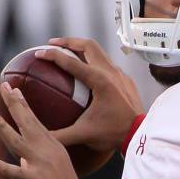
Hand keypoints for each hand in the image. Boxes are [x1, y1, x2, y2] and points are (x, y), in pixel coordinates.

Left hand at [0, 83, 87, 178]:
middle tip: (4, 87)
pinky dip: (4, 168)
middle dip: (14, 104)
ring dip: (3, 127)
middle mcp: (48, 151)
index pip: (35, 121)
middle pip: (27, 123)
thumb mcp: (51, 171)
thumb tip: (22, 158)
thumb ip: (35, 162)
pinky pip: (18, 173)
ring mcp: (43, 165)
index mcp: (52, 147)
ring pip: (19, 142)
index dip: (23, 104)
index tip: (13, 88)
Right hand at [36, 37, 143, 152]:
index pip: (71, 61)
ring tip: (69, 52)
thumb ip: (60, 135)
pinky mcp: (126, 81)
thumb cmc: (114, 133)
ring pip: (100, 52)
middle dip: (68, 41)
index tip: (39, 52)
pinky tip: (90, 72)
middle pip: (88, 45)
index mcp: (99, 80)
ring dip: (83, 49)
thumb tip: (41, 137)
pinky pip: (109, 64)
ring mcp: (121, 75)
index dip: (52, 55)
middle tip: (53, 43)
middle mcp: (110, 72)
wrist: (140, 135)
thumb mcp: (84, 134)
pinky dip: (96, 62)